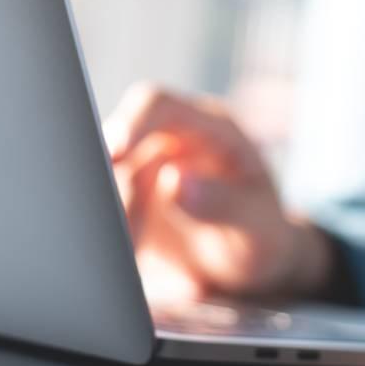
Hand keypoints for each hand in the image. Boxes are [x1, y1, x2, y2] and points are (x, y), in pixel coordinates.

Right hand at [104, 83, 335, 304]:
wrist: (253, 260)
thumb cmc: (262, 231)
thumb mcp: (256, 224)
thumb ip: (221, 202)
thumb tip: (175, 181)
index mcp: (208, 128)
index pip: (158, 105)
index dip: (132, 122)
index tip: (116, 152)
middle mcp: (169, 140)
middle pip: (116, 143)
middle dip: (109, 183)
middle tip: (123, 225)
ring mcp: (143, 169)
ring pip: (102, 183)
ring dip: (112, 216)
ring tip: (142, 248)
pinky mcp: (126, 201)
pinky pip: (102, 214)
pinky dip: (111, 236)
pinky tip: (137, 256)